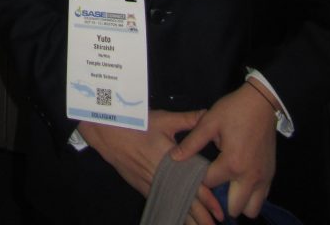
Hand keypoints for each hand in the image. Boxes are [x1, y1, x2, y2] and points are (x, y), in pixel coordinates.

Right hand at [79, 110, 223, 224]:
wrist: (109, 133)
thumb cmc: (138, 125)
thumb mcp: (164, 119)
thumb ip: (188, 120)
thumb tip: (208, 115)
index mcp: (173, 161)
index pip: (194, 185)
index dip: (208, 200)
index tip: (221, 212)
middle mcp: (165, 177)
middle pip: (186, 202)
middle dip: (202, 217)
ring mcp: (153, 185)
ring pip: (174, 206)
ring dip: (189, 219)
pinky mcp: (144, 188)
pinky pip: (162, 204)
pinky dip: (173, 213)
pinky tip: (180, 221)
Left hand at [171, 82, 277, 219]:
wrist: (262, 102)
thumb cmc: (233, 110)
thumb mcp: (209, 122)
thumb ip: (192, 143)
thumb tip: (174, 158)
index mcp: (232, 163)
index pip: (209, 184)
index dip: (198, 178)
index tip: (193, 171)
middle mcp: (249, 177)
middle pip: (233, 207)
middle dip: (219, 200)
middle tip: (211, 183)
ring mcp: (263, 178)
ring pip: (251, 209)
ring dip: (238, 202)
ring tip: (226, 185)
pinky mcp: (271, 175)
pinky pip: (261, 198)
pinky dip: (250, 195)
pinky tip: (239, 180)